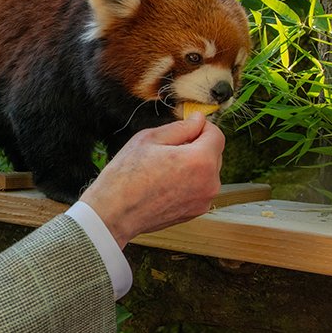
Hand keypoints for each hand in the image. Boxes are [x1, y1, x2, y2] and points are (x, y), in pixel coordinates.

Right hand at [79, 112, 223, 247]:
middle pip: (214, 153)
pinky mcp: (196, 212)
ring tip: (165, 168)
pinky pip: (200, 188)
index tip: (187, 126)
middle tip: (169, 148)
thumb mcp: (150, 139)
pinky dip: (190, 182)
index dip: (202, 126)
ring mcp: (204, 200)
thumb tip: (198, 120)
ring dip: (194, 165)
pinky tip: (166, 183)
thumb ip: (180, 127)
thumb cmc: (127, 175)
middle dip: (198, 146)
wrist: (115, 212)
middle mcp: (209, 182)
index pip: (216, 134)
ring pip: (208, 172)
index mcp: (200, 160)